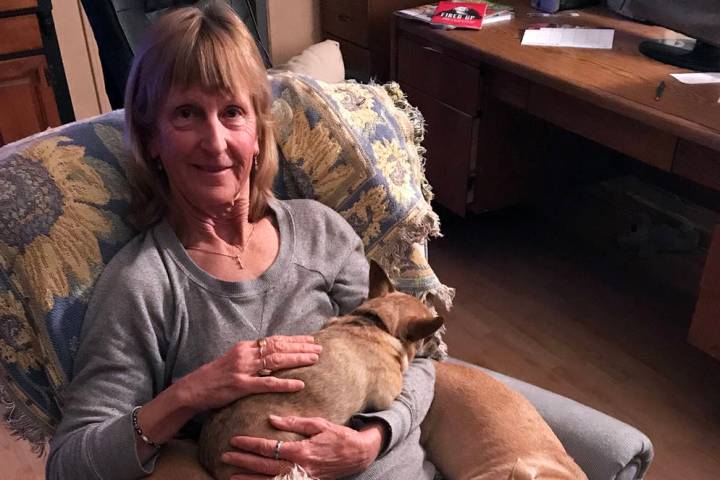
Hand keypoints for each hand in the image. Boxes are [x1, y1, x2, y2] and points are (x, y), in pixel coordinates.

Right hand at [177, 335, 321, 412]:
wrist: (192, 389)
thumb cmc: (215, 377)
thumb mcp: (233, 360)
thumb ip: (251, 356)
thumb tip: (271, 354)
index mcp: (245, 347)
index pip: (274, 340)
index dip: (294, 339)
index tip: (310, 340)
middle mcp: (245, 354)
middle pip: (279, 347)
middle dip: (300, 347)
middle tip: (319, 348)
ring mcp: (243, 369)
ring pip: (276, 361)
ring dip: (297, 360)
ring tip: (314, 360)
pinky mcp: (241, 386)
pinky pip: (267, 384)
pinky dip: (285, 383)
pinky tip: (299, 384)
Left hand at [222, 415, 384, 479]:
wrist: (358, 455)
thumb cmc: (339, 436)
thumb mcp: (319, 424)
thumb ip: (294, 422)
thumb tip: (271, 419)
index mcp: (301, 451)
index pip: (268, 449)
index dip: (250, 444)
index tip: (235, 440)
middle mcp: (299, 468)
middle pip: (264, 467)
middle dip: (243, 461)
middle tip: (225, 456)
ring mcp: (302, 479)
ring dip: (249, 479)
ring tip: (231, 476)